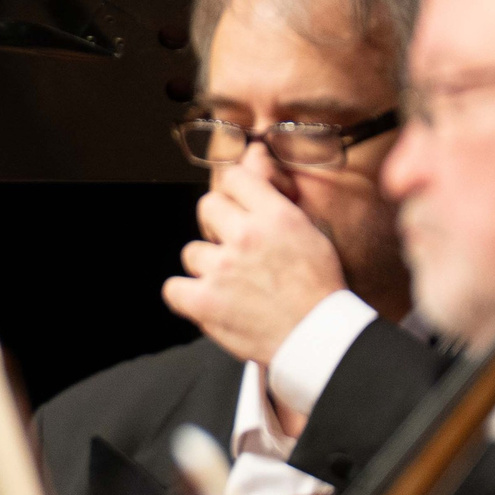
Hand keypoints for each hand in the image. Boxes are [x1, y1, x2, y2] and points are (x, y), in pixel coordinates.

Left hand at [163, 160, 346, 368]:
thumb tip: (253, 154)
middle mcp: (247, 236)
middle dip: (217, 227)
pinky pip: (173, 288)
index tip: (238, 211)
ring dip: (207, 268)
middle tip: (235, 251)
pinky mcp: (205, 301)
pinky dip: (187, 297)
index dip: (234, 195)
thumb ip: (275, 199)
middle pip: (206, 207)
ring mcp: (222, 268)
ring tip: (234, 287)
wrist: (320, 340)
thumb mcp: (310, 234)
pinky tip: (209, 303)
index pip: (234, 177)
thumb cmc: (319, 290)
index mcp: (277, 217)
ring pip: (192, 252)